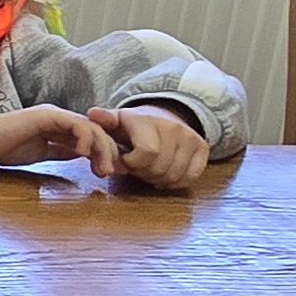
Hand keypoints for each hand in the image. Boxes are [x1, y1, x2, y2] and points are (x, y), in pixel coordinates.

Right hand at [0, 104, 119, 173]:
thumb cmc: (5, 147)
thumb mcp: (42, 153)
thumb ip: (61, 151)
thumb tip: (81, 156)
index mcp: (59, 126)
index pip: (91, 136)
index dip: (102, 153)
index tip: (104, 173)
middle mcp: (60, 117)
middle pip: (96, 130)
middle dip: (107, 152)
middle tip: (110, 173)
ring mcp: (54, 114)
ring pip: (90, 126)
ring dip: (101, 148)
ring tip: (102, 168)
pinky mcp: (47, 115)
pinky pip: (75, 123)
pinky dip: (84, 138)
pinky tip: (83, 154)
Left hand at [90, 105, 210, 189]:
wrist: (165, 116)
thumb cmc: (135, 126)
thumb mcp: (116, 121)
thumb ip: (104, 121)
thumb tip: (93, 113)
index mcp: (149, 121)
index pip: (147, 153)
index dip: (132, 164)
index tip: (125, 161)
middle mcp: (174, 128)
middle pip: (159, 168)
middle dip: (143, 173)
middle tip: (137, 167)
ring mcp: (191, 138)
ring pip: (174, 175)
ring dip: (158, 179)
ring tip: (149, 170)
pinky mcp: (202, 148)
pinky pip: (190, 177)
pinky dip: (176, 182)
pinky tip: (165, 174)